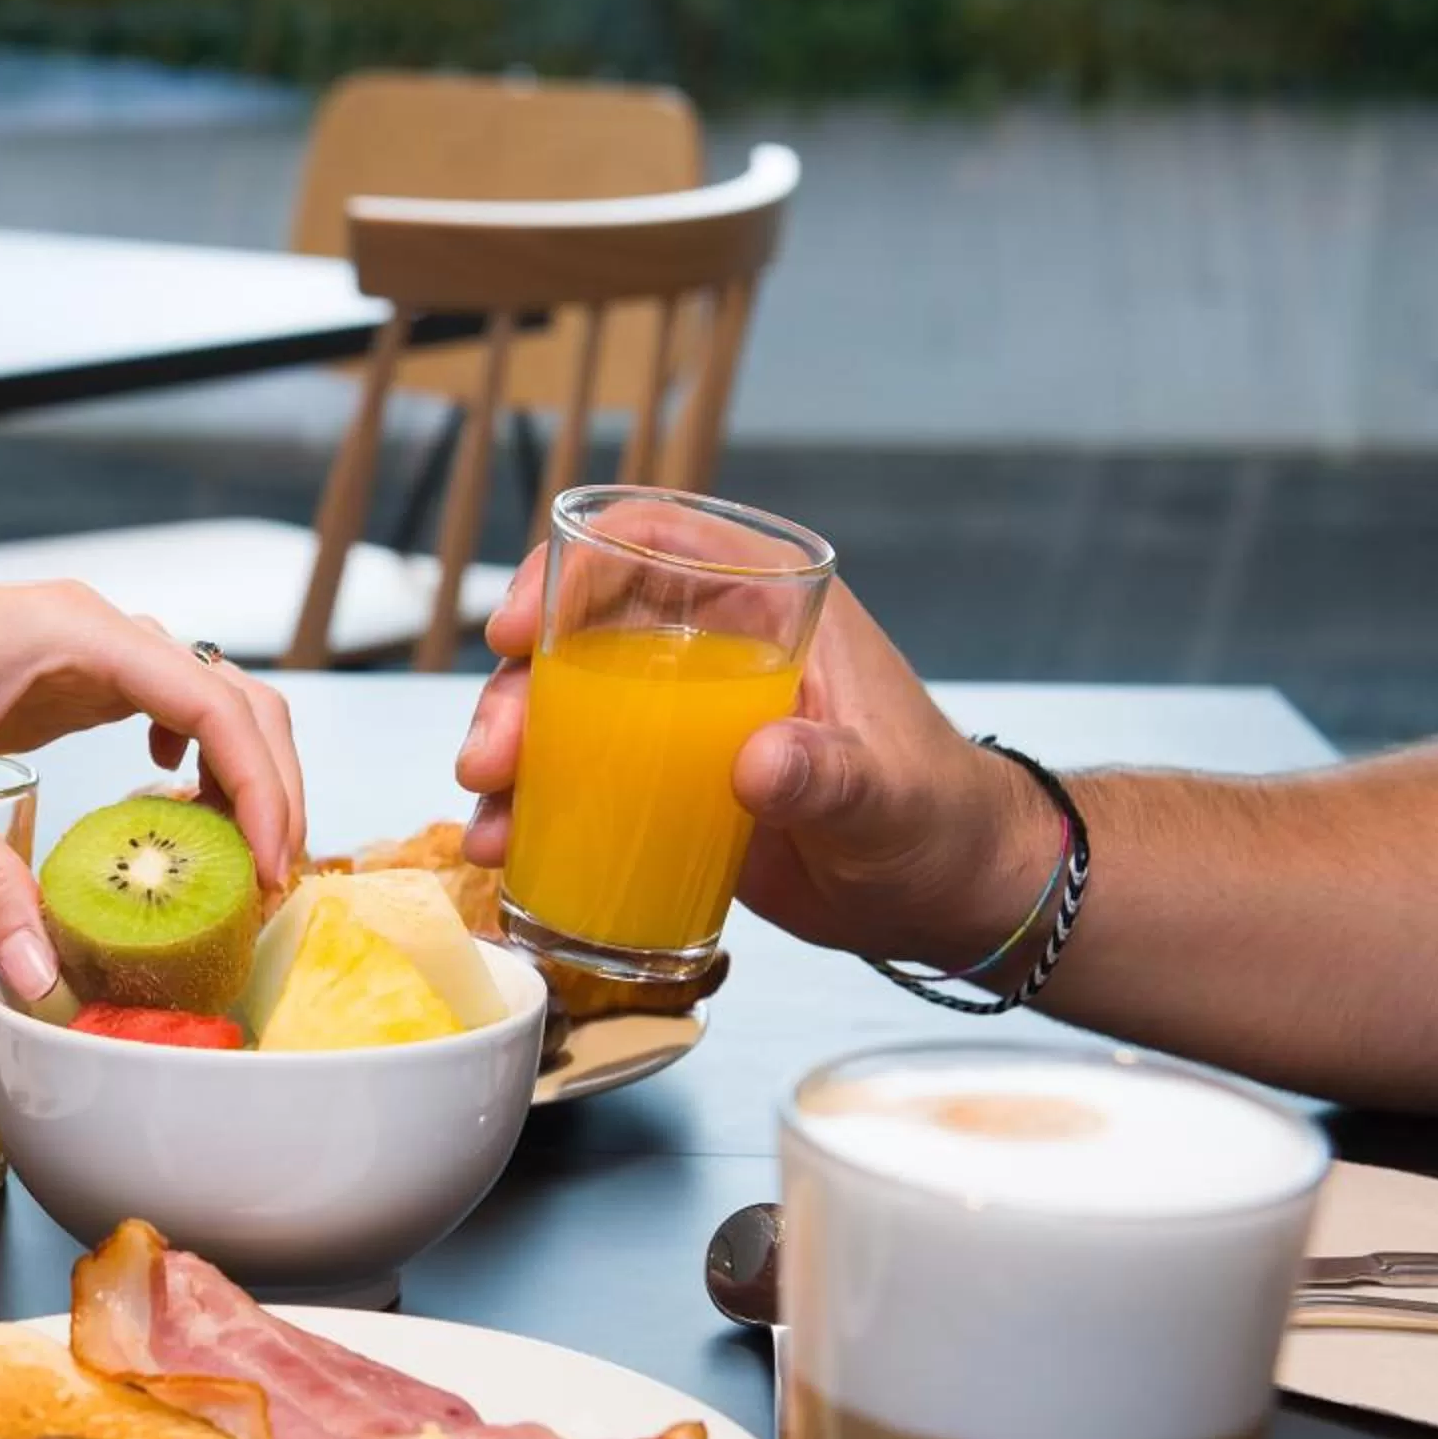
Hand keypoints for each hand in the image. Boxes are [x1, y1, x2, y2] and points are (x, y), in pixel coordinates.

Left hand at [0, 564, 305, 995]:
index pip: (213, 702)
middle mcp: (88, 629)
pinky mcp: (51, 680)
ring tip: (236, 859)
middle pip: (232, 695)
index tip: (266, 867)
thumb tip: (39, 979)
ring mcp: (73, 652)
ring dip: (237, 770)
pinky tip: (165, 797)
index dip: (260, 785)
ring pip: (203, 700)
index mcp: (71, 629)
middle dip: (271, 783)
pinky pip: (154, 710)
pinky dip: (188, 756)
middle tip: (271, 881)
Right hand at [453, 549, 1053, 968]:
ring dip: (510, 750)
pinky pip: (578, 778)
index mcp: (771, 607)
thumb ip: (833, 776)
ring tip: (489, 815)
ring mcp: (682, 721)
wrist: (948, 892)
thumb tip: (759, 762)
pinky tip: (504, 847)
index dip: (567, 569)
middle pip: (582, 635)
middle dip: (516, 689)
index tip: (516, 631)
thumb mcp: (888, 796)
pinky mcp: (666, 786)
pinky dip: (531, 806)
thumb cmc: (938, 819)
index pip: (652, 546)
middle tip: (490, 757)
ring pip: (564, 708)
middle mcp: (712, 649)